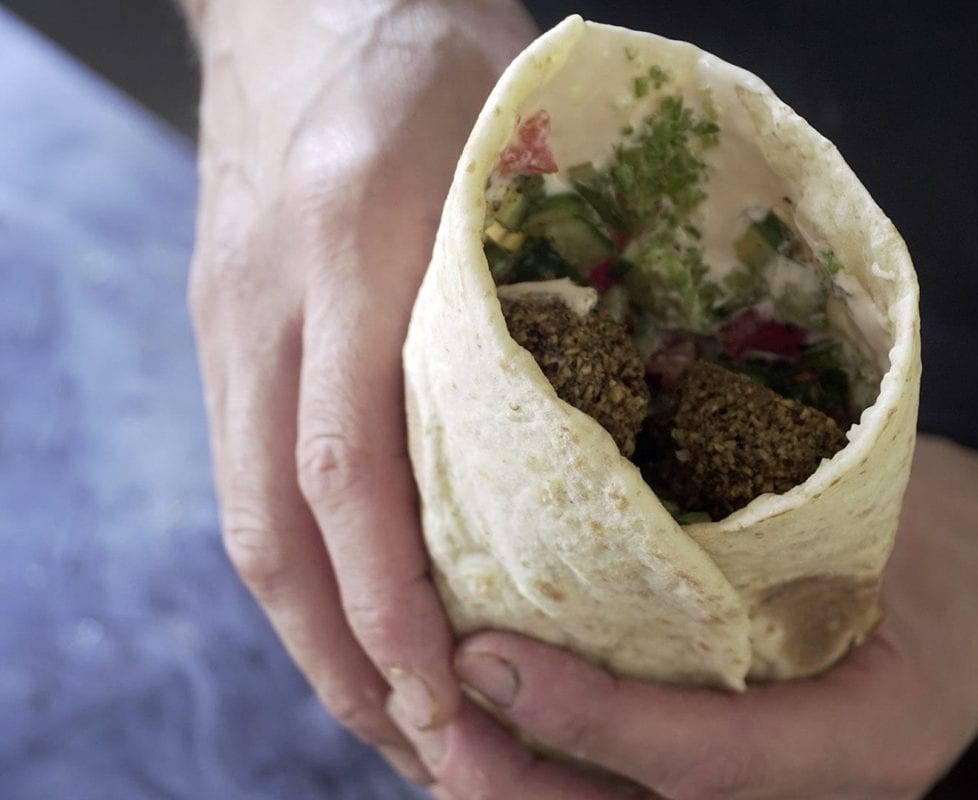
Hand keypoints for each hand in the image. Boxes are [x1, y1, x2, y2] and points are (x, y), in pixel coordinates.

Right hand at [185, 0, 536, 783]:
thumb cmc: (433, 53)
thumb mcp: (510, 133)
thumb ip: (535, 265)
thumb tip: (601, 410)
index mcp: (354, 248)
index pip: (352, 465)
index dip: (391, 599)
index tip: (448, 696)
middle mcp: (270, 304)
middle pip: (278, 530)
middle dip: (348, 664)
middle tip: (433, 758)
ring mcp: (232, 323)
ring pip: (252, 521)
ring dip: (318, 641)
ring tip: (398, 727)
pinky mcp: (227, 332)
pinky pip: (251, 478)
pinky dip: (304, 575)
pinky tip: (357, 624)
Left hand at [425, 437, 977, 797]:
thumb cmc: (957, 535)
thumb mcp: (884, 514)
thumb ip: (771, 525)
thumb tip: (611, 474)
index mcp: (871, 740)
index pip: (703, 761)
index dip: (586, 716)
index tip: (484, 654)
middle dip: (514, 779)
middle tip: (428, 697)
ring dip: (519, 782)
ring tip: (438, 709)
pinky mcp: (757, 787)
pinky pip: (636, 799)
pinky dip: (561, 763)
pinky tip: (497, 708)